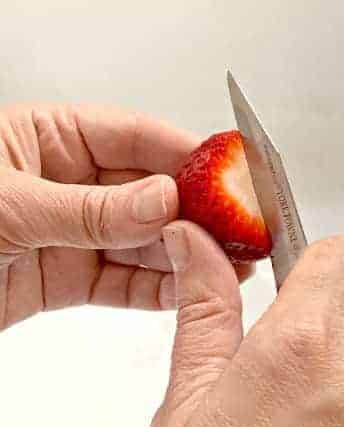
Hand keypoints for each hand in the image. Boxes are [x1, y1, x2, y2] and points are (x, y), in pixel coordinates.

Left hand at [0, 102, 206, 328]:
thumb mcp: (11, 206)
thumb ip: (88, 208)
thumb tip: (160, 200)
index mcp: (46, 138)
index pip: (130, 136)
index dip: (182, 151)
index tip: (227, 169)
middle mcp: (65, 184)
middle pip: (148, 191)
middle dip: (195, 209)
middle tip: (239, 224)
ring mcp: (69, 234)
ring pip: (142, 241)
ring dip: (186, 252)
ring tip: (227, 260)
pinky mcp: (65, 281)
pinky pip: (122, 284)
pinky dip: (158, 290)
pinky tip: (189, 288)